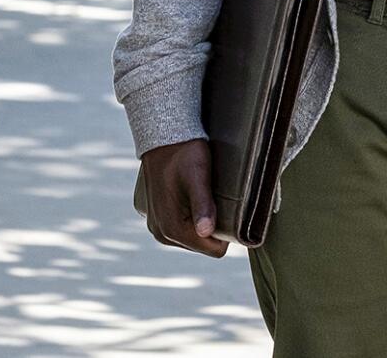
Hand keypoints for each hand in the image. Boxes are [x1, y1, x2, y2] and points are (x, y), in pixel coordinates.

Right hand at [137, 139, 228, 256]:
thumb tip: (205, 232)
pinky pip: (183, 226)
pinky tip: (192, 195)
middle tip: (216, 198)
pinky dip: (191, 215)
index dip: (227, 233)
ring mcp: (158, 227)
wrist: (162, 136)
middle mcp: (162, 234)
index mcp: (172, 229)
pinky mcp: (157, 218)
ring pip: (194, 236)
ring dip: (202, 220)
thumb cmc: (184, 153)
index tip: (228, 209)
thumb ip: (202, 204)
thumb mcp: (198, 176)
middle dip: (214, 226)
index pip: (214, 249)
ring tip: (204, 194)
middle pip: (203, 244)